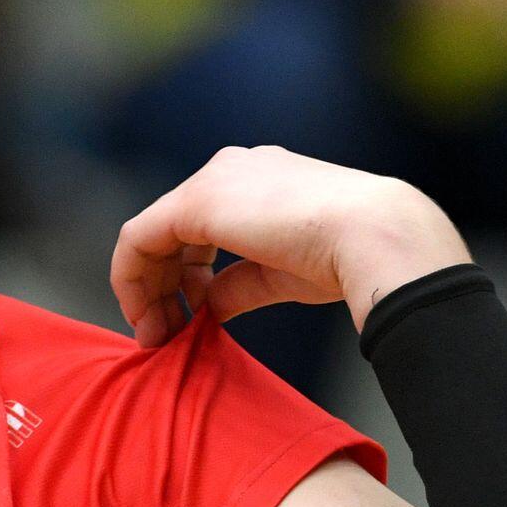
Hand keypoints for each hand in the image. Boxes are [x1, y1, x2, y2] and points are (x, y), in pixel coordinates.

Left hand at [109, 145, 471, 346]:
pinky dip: (132, 280)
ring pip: (151, 236)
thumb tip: (209, 307)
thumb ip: (239, 283)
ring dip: (146, 290)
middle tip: (161, 335)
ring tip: (156, 334)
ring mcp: (212, 180)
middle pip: (171, 232)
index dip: (184, 277)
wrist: (374, 236)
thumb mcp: (282, 273)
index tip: (187, 320)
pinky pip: (138, 239)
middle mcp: (230, 171)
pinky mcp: (195, 202)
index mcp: (258, 180)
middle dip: (159, 288)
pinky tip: (145, 316)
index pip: (202, 229)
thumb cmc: (347, 256)